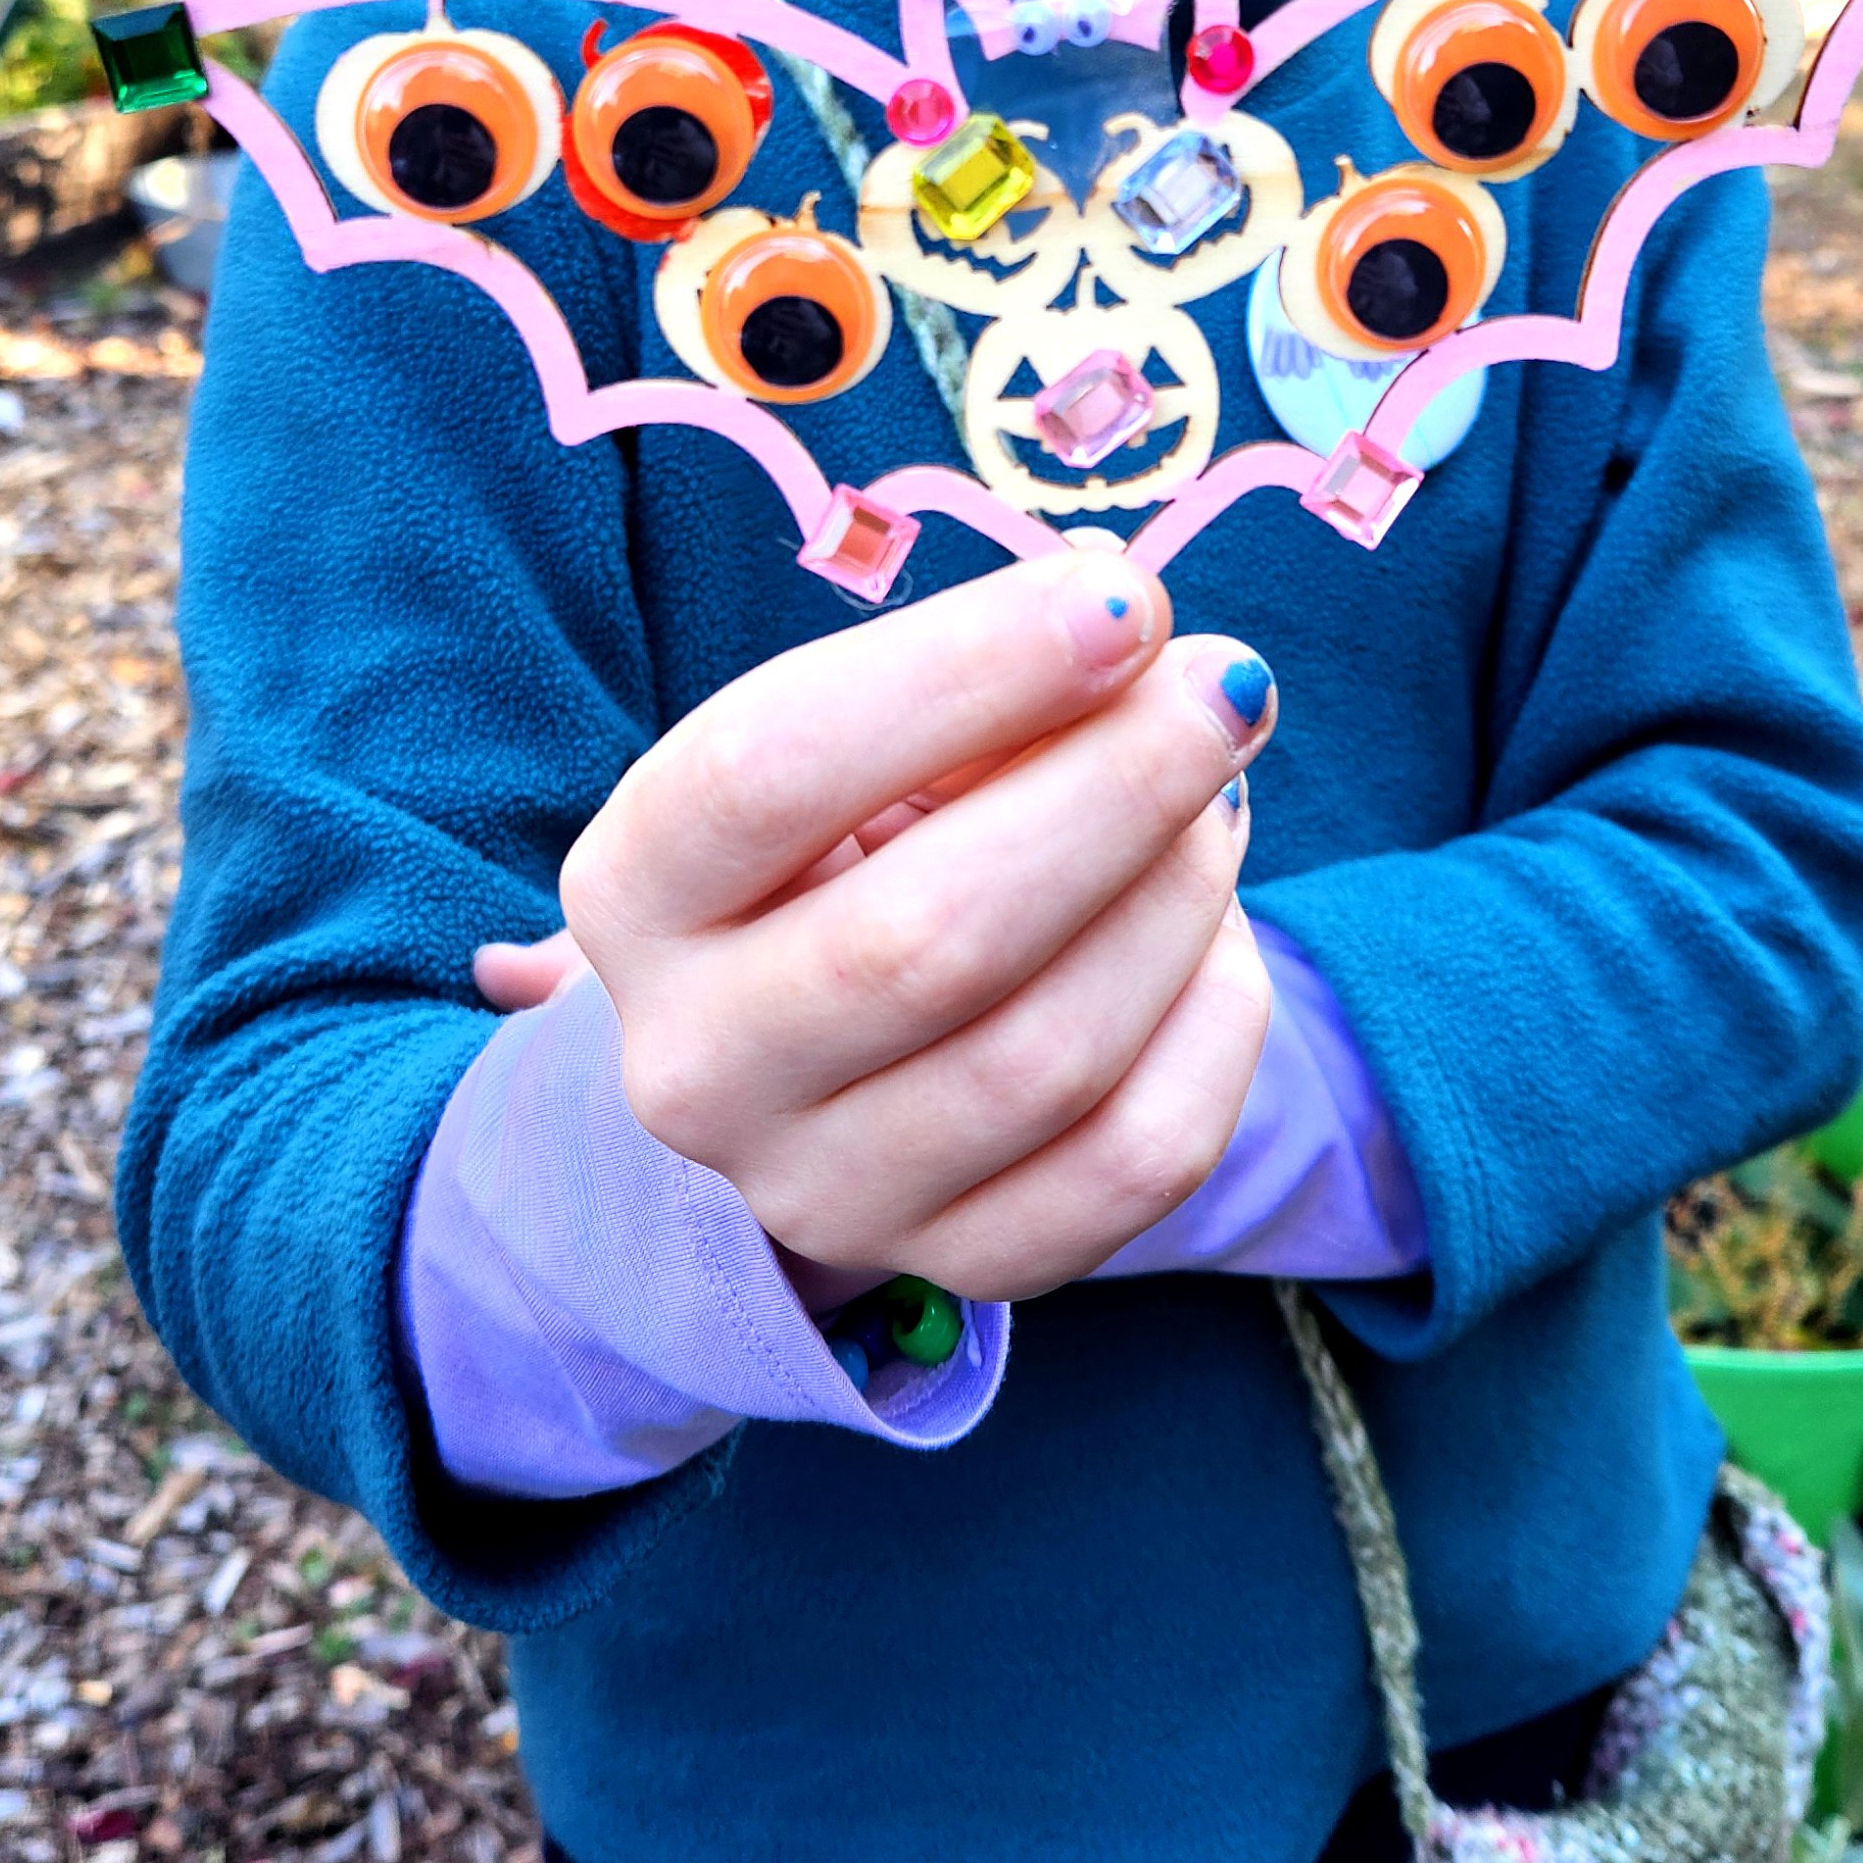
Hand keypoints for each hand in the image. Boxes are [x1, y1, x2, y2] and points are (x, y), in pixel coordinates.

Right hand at [552, 553, 1275, 1301]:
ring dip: (1178, 894)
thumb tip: (1147, 647)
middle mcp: (697, 1066)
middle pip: (925, 937)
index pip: (768, 772)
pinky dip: (1214, 1019)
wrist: (809, 1052)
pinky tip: (1215, 931)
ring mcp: (823, 1191)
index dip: (963, 672)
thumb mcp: (853, 747)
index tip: (1115, 600)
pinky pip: (1140, 1157)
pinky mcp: (961, 1263)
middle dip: (1114, 789)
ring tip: (1219, 794)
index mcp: (637, 891)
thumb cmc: (843, 841)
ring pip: (1048, 1053)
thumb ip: (970, 689)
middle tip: (1225, 685)